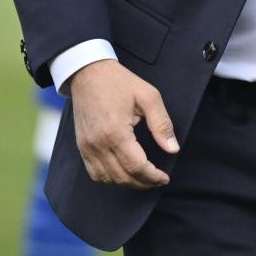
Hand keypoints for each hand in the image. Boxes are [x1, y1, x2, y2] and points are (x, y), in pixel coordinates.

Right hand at [70, 59, 178, 188]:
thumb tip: (173, 149)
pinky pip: (95, 173)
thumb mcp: (148, 96)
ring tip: (144, 177)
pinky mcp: (82, 146)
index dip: (153, 176)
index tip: (165, 177)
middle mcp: (98, 143)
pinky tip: (124, 173)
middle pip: (123, 177)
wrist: (88, 72)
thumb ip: (162, 124)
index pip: (136, 166)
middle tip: (158, 180)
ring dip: (128, 183)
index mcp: (115, 131)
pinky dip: (110, 178)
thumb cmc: (119, 82)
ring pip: (108, 179)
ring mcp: (87, 147)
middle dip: (144, 183)